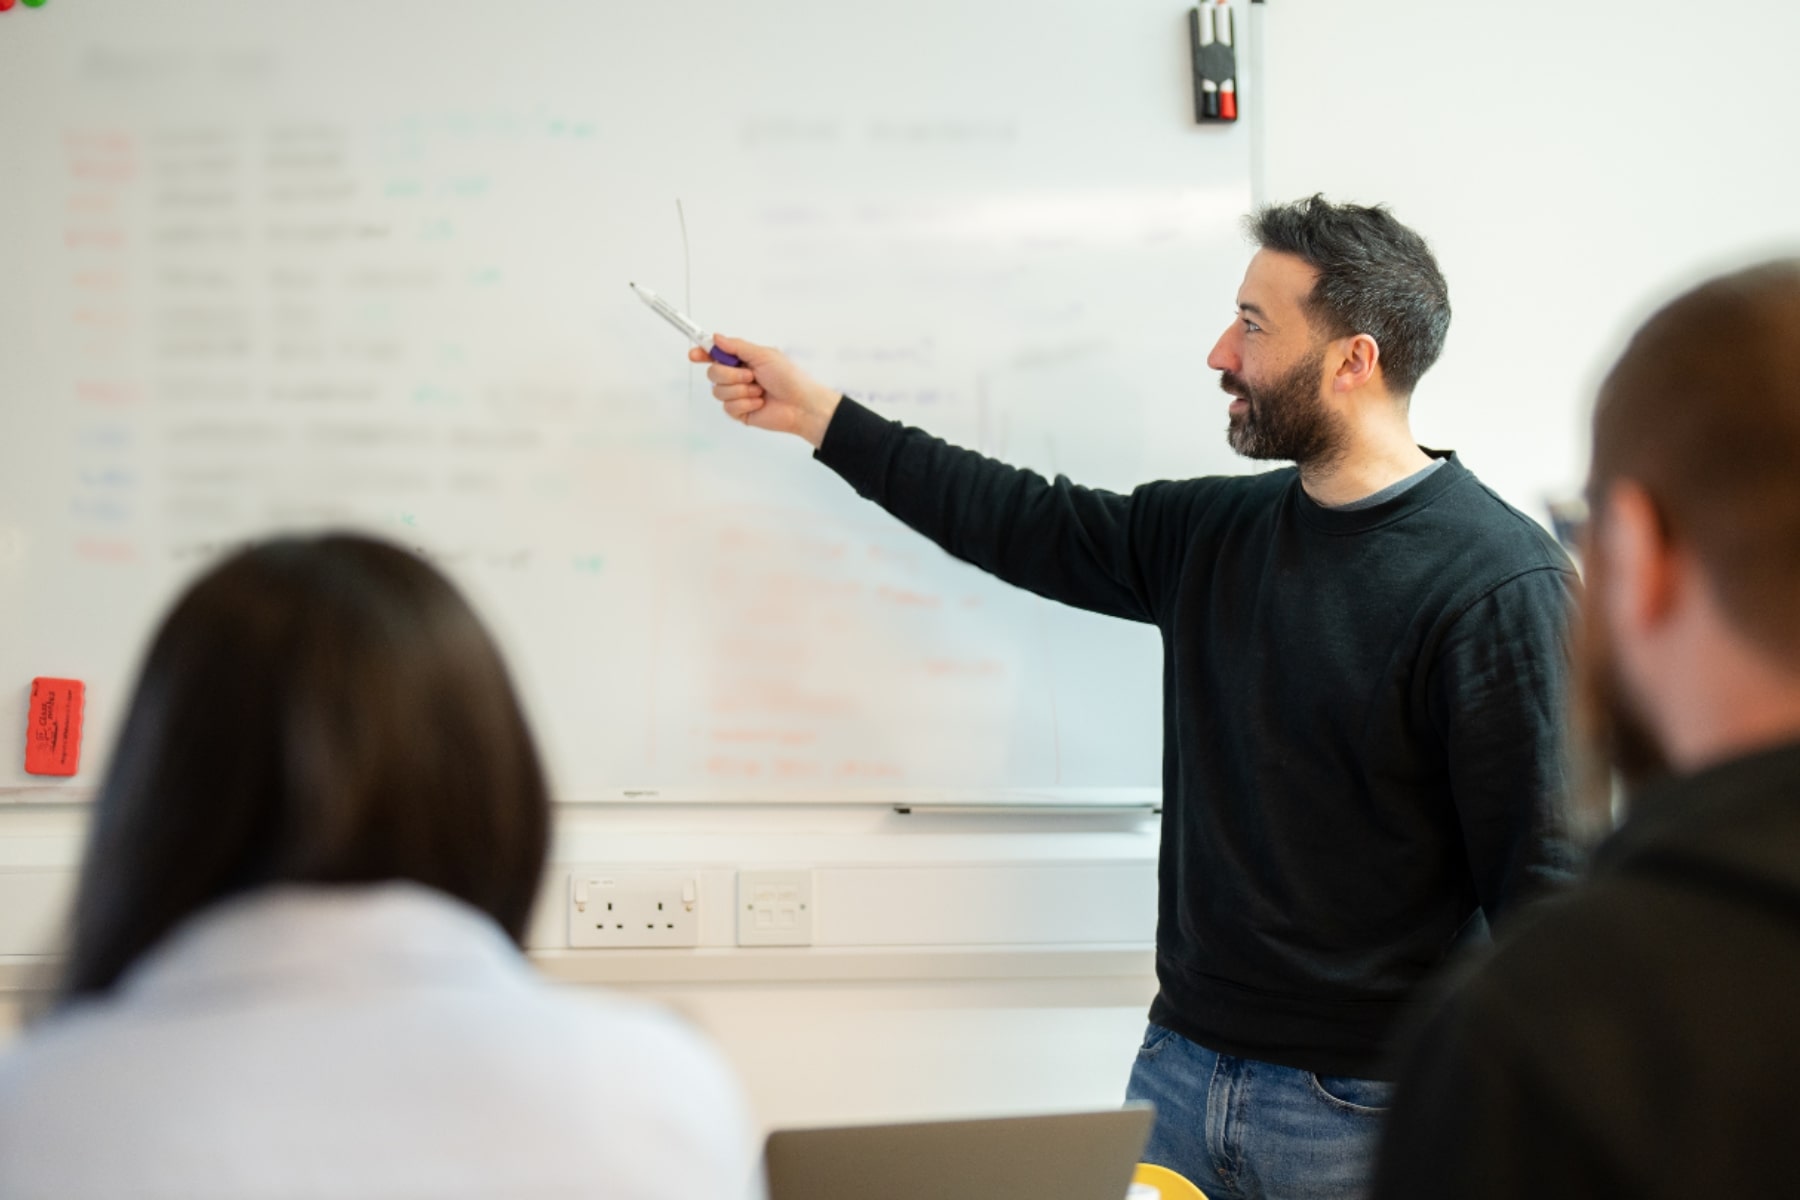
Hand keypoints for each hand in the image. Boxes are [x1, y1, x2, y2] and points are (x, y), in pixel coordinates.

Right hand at [688, 335, 841, 448]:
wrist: (801, 404)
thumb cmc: (789, 377)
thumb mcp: (764, 355)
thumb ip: (737, 346)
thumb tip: (715, 337)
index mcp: (742, 360)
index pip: (714, 355)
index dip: (702, 353)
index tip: (694, 354)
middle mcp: (737, 377)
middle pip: (712, 373)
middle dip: (731, 374)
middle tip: (751, 375)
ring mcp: (737, 395)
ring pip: (718, 391)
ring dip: (741, 390)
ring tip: (759, 391)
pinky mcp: (740, 412)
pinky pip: (729, 407)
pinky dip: (746, 403)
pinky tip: (760, 402)